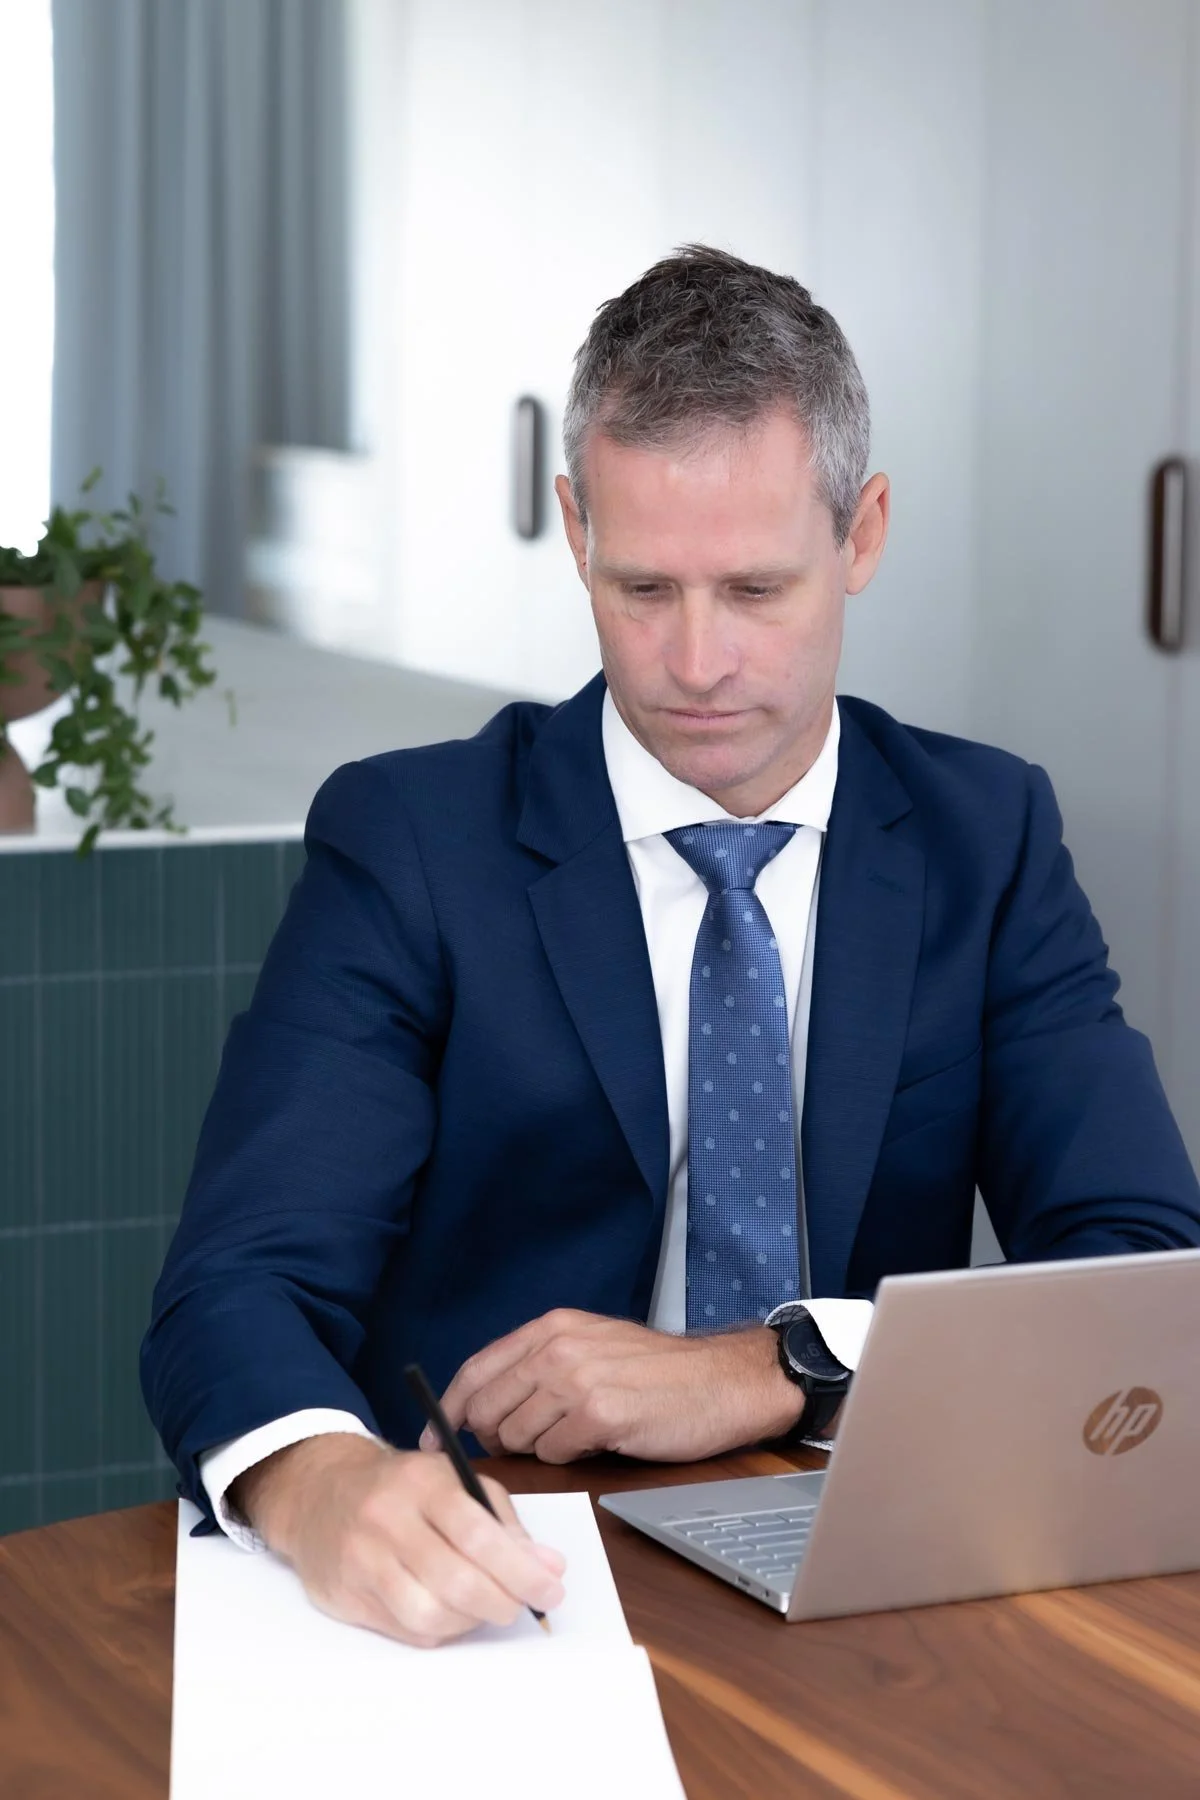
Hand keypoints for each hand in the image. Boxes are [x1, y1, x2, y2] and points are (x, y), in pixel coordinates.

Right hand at [230, 1433, 565, 1646]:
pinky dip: (440, 1630)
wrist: (320, 1492)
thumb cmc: (402, 1488)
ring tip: (485, 1609)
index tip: (550, 1590)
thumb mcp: (454, 1482)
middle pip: (455, 1580)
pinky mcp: (344, 1594)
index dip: (520, 1569)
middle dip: (501, 1602)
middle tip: (521, 1606)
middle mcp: (387, 1519)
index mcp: (422, 1482)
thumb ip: (503, 1522)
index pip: (477, 1533)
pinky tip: (450, 1613)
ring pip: (428, 1613)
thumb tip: (549, 1566)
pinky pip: (405, 1630)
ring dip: (470, 1621)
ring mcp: (361, 1559)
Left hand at [424, 1311, 805, 1462]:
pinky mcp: (600, 1413)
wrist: (722, 1380)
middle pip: (487, 1408)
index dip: (449, 1409)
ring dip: (538, 1447)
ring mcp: (578, 1379)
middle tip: (522, 1447)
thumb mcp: (592, 1347)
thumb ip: (539, 1366)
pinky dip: (567, 1456)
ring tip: (576, 1434)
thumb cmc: (658, 1372)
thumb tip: (484, 1408)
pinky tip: (598, 1440)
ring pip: (517, 1436)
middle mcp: (558, 1347)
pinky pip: (553, 1453)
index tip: (433, 1437)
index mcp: (552, 1327)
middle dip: (494, 1437)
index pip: (476, 1369)